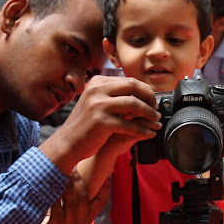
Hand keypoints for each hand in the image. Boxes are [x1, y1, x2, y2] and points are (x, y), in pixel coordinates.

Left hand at [34, 169, 107, 223]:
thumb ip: (71, 192)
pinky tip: (51, 192)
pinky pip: (58, 216)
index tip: (107, 174)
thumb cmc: (42, 213)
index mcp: (83, 220)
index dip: (105, 189)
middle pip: (84, 202)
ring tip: (62, 176)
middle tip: (72, 170)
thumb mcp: (60, 202)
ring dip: (67, 189)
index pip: (99, 204)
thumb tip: (76, 168)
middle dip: (79, 184)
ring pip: (72, 207)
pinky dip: (55, 202)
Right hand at [41, 76, 161, 174]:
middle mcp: (97, 90)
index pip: (128, 80)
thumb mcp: (95, 101)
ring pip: (134, 104)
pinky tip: (149, 133)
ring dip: (149, 113)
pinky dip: (143, 130)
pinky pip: (129, 125)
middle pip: (133, 87)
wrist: (68, 142)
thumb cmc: (84, 124)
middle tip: (156, 108)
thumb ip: (112, 94)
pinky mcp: (101, 122)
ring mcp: (98, 105)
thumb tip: (139, 91)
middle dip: (149, 97)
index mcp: (97, 82)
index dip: (144, 89)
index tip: (152, 99)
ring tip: (156, 120)